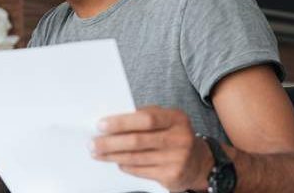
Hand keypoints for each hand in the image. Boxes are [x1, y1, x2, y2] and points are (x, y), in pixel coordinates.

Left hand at [91, 106, 213, 191]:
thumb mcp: (166, 121)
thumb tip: (111, 122)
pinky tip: (116, 162)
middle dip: (110, 142)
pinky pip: (140, 170)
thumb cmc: (174, 136)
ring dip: (112, 155)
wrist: (200, 163)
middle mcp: (180, 138)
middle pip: (138, 140)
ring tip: (97, 153)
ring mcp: (177, 158)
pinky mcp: (172, 175)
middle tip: (93, 143)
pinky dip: (125, 165)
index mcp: (176, 118)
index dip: (121, 122)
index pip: (146, 118)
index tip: (101, 125)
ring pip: (136, 157)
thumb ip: (143, 117)